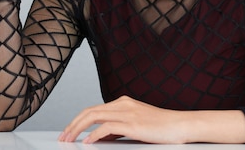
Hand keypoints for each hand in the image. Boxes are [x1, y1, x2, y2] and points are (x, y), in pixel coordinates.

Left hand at [58, 96, 189, 144]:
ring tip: (69, 140)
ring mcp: (127, 113)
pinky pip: (106, 127)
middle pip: (89, 111)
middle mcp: (122, 104)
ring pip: (93, 117)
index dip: (77, 120)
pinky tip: (87, 142)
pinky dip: (93, 135)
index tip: (68, 132)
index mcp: (122, 103)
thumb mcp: (135, 125)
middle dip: (72, 125)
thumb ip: (117, 128)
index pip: (92, 109)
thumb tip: (98, 137)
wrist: (181, 125)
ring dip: (77, 129)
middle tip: (63, 137)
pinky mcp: (133, 124)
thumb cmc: (161, 127)